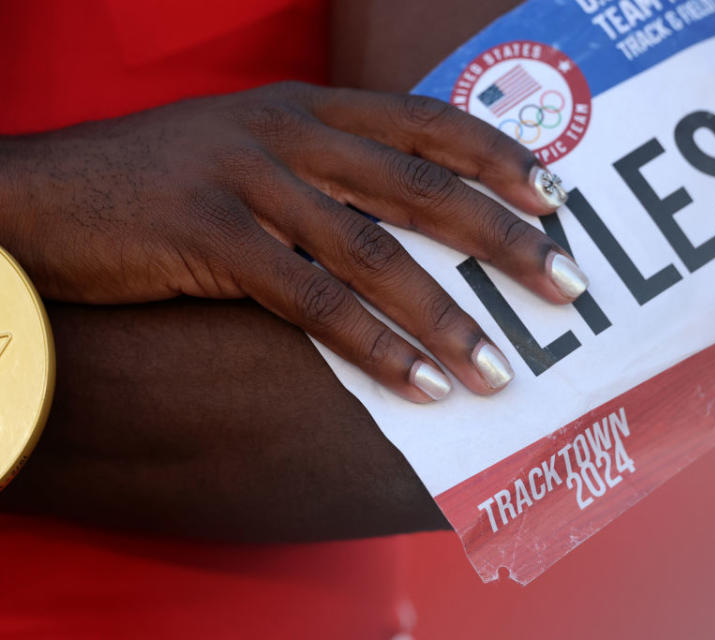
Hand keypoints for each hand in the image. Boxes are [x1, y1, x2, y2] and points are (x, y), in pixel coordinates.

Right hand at [0, 82, 586, 401]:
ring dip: (449, 316)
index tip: (557, 200)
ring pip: (377, 252)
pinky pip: (314, 300)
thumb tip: (402, 216)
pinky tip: (421, 385)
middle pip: (424, 187)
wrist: (42, 193)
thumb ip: (323, 167)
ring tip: (501, 367)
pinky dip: (374, 348)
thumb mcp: (248, 148)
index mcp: (307, 105)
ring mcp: (250, 179)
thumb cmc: (157, 182)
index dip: (501, 158)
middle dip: (505, 241)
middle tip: (567, 287)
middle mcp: (289, 131)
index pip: (428, 122)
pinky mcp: (210, 235)